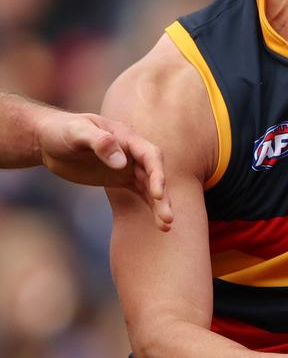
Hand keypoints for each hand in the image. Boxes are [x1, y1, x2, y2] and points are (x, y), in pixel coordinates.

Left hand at [36, 110, 172, 229]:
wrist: (50, 140)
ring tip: (166, 227)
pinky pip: (141, 193)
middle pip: (155, 174)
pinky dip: (150, 207)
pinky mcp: (122, 179)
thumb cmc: (62, 130)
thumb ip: (99, 142)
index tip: (157, 194)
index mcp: (126, 137)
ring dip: (160, 206)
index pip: (149, 156)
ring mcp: (129, 166)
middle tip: (168, 218)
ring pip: (150, 187)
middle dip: (162, 196)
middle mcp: (133, 153)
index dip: (157, 174)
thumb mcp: (76, 132)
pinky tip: (158, 224)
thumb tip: (122, 163)